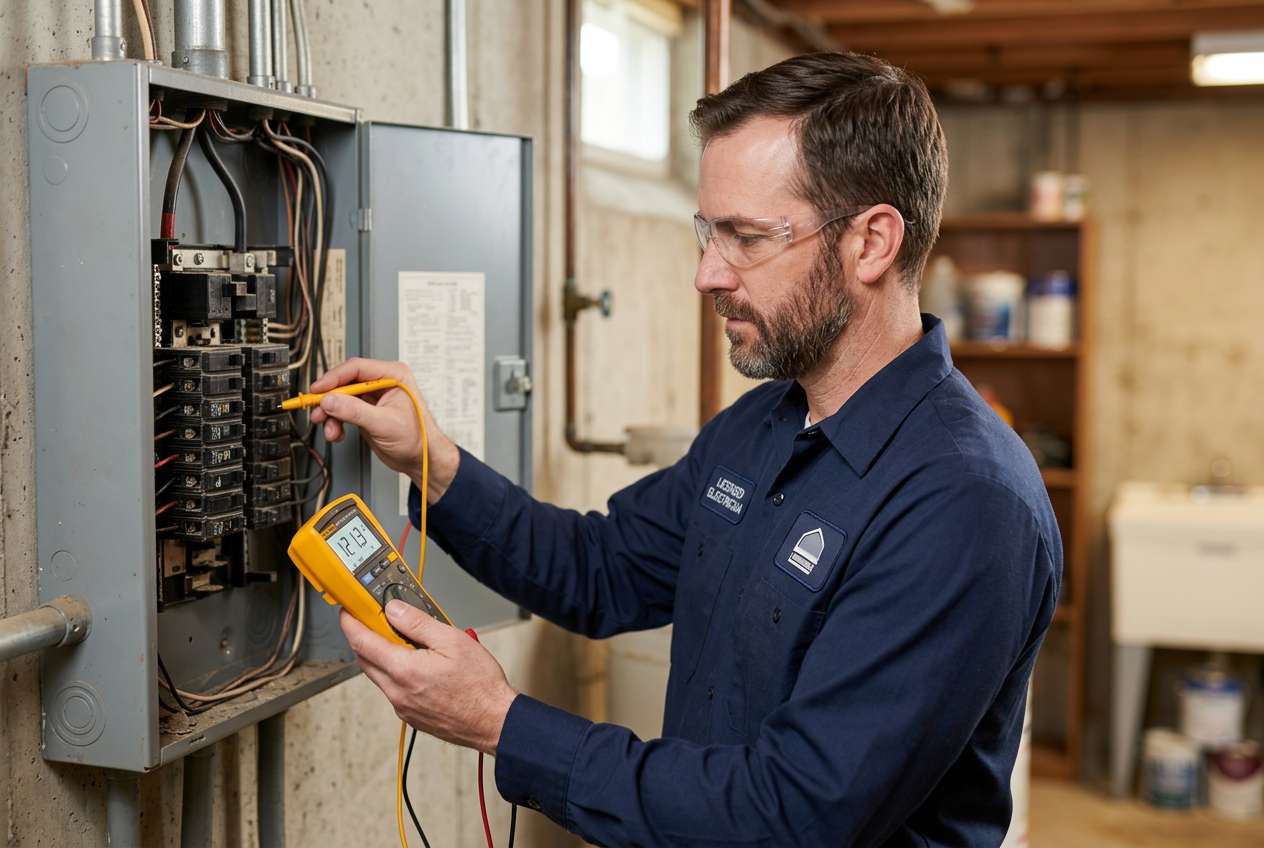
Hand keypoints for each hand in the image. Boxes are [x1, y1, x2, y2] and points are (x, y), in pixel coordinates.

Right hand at [308, 358, 459, 502]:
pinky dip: (336, 422)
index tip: (318, 390)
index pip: (357, 368)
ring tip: (331, 430)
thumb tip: (330, 400)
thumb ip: (355, 411)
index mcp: (394, 375)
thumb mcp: (384, 423)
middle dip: (329, 400)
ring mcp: (373, 397)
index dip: (334, 378)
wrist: (421, 459)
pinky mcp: (366, 410)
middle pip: (345, 382)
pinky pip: (343, 411)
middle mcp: (382, 382)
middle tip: (317, 412)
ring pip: (341, 398)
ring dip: (331, 414)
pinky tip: (337, 433)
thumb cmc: (418, 438)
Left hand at [340, 602, 518, 753]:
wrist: (494, 721)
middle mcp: (397, 692)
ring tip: (408, 641)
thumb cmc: (480, 685)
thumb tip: (394, 610)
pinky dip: (396, 672)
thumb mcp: (452, 641)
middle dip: (365, 637)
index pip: (363, 642)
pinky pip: (393, 689)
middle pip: (365, 660)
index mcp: (404, 670)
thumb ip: (418, 623)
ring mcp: (402, 706)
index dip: (351, 623)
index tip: (348, 611)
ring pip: (379, 675)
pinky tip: (419, 664)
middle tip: (377, 620)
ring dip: (383, 656)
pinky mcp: (411, 715)